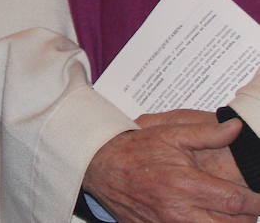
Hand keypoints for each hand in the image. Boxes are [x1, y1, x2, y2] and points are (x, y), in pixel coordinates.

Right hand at [83, 116, 259, 221]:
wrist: (98, 166)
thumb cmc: (134, 149)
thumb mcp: (169, 134)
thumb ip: (206, 134)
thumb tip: (236, 128)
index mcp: (186, 184)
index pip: (236, 201)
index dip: (258, 202)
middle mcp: (179, 211)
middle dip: (247, 217)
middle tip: (249, 206)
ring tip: (229, 212)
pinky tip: (204, 215)